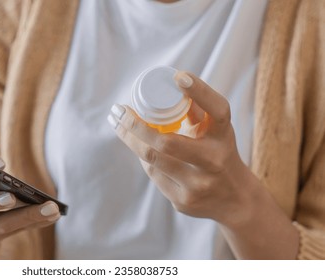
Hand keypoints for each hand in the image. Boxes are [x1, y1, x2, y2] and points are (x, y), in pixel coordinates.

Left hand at [108, 71, 259, 226]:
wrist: (235, 200)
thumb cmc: (220, 154)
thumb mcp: (217, 132)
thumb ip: (198, 110)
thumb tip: (173, 82)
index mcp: (224, 138)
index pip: (217, 111)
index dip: (200, 91)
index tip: (178, 76)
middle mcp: (214, 161)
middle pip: (165, 143)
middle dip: (134, 125)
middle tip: (118, 110)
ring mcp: (198, 185)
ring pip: (152, 160)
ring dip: (131, 139)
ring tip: (118, 124)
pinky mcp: (183, 201)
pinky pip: (154, 175)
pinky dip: (144, 158)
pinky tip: (137, 146)